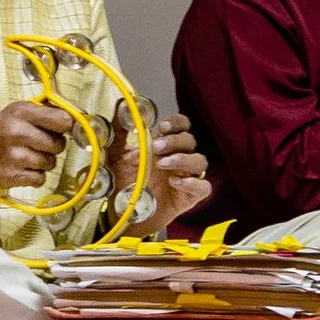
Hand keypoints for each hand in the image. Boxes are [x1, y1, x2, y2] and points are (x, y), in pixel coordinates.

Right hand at [0, 101, 68, 194]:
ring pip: (51, 163)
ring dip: (42, 163)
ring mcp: (14, 155)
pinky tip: (19, 170)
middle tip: (36, 146)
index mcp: (20, 111)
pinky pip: (39, 179)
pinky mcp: (10, 176)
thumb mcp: (9, 113)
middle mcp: (18, 131)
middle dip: (52, 147)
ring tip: (24, 158)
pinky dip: (33, 177)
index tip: (61, 130)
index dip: (66, 127)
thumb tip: (70, 118)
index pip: (63, 120)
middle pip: (59, 144)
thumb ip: (37, 114)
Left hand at [111, 107, 209, 233]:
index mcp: (165, 146)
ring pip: (200, 161)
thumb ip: (118, 132)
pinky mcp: (190, 197)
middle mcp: (179, 159)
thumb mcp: (116, 155)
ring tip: (162, 164)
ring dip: (183, 159)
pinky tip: (175, 182)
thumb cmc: (123, 183)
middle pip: (191, 141)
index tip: (162, 127)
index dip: (177, 123)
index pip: (182, 126)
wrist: (123, 215)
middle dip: (175, 141)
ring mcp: (187, 178)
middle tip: (157, 147)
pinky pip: (204, 187)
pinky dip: (193, 183)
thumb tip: (120, 105)